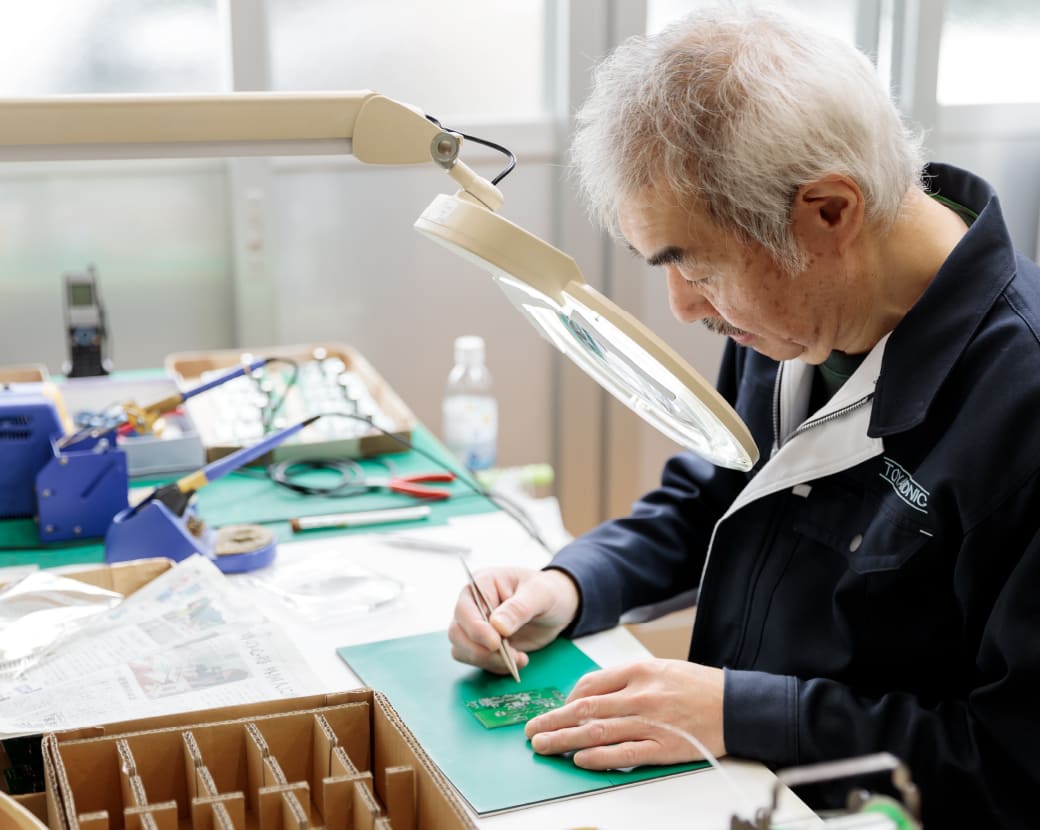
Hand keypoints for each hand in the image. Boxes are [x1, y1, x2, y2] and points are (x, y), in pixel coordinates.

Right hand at [448, 567, 579, 674]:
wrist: (559, 607)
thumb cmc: (549, 591)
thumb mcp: (540, 594)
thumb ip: (519, 608)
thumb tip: (497, 626)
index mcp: (482, 583)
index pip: (464, 608)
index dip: (476, 629)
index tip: (495, 643)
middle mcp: (473, 604)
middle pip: (457, 632)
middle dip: (481, 650)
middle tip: (510, 656)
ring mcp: (476, 625)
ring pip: (462, 650)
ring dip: (488, 661)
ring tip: (519, 658)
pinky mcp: (483, 644)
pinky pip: (477, 660)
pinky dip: (495, 666)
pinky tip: (519, 659)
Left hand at [523, 659, 725, 768]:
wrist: (737, 706)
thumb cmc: (698, 687)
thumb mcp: (660, 669)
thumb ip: (626, 679)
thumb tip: (590, 695)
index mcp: (639, 671)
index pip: (590, 684)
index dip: (566, 700)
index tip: (553, 710)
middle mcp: (641, 695)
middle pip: (585, 709)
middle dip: (553, 720)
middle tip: (531, 730)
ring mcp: (651, 723)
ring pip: (598, 731)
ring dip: (565, 740)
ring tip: (543, 745)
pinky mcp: (664, 748)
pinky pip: (624, 753)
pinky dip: (599, 756)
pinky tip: (579, 759)